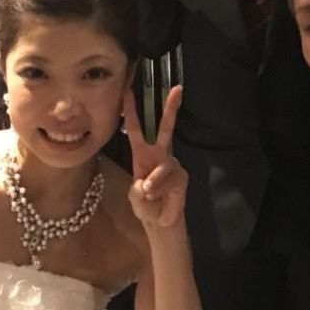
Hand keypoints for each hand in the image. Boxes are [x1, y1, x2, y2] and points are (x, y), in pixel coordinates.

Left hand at [125, 85, 185, 229]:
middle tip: (178, 89)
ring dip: (153, 183)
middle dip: (171, 108)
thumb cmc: (144, 204)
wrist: (159, 221)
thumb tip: (148, 182)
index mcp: (142, 153)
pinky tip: (158, 196)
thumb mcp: (134, 196)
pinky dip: (160, 189)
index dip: (131, 111)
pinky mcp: (182, 175)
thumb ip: (137, 189)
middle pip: (165, 127)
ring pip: (162, 166)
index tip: (127, 91)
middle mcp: (159, 154)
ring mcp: (172, 164)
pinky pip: (169, 178)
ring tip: (148, 194)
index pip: (135, 129)